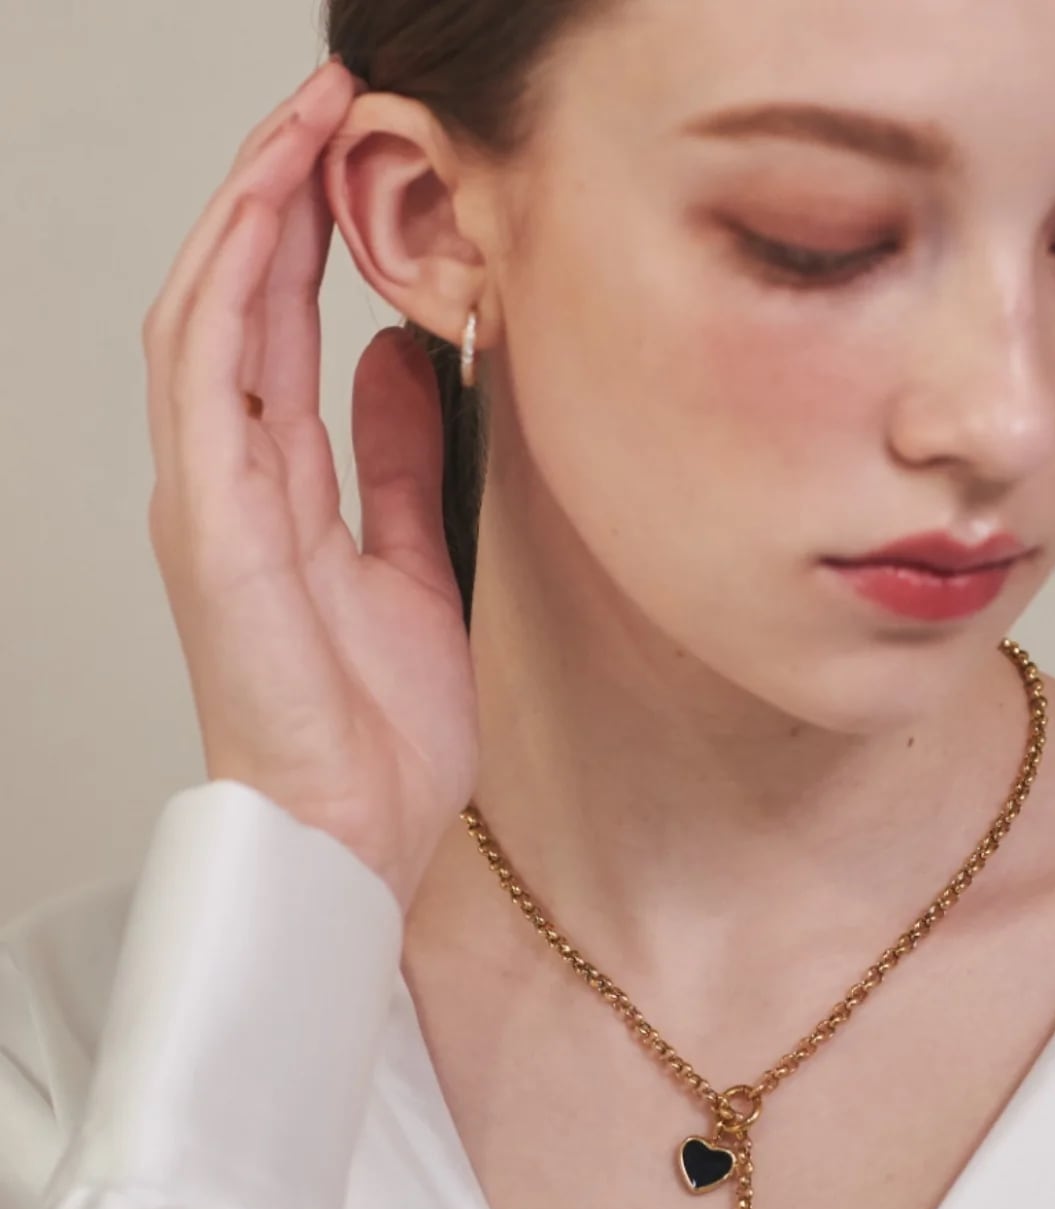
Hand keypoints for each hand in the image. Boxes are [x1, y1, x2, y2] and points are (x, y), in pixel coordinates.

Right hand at [141, 59, 478, 914]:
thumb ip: (396, 461)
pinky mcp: (211, 529)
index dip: (307, 228)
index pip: (276, 324)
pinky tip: (267, 221)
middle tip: (332, 97)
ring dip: (249, 211)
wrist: (355, 829)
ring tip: (300, 122)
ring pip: (207, 315)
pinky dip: (230, 293)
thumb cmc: (374, 726)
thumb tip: (405, 364)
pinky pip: (206, 383)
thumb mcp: (412, 563)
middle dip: (276, 187)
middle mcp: (229, 481)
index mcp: (276, 489)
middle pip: (234, 297)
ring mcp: (209, 500)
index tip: (357, 147)